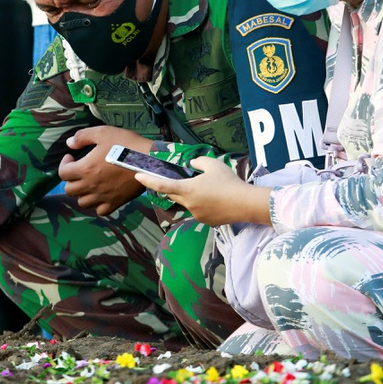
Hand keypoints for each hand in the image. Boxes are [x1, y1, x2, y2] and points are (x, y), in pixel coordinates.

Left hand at [58, 126, 151, 214]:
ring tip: (89, 183)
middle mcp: (91, 186)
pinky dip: (98, 205)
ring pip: (82, 202)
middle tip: (80, 170)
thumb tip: (69, 143)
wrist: (149, 160)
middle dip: (71, 179)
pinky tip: (102, 195)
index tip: (71, 157)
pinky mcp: (116, 203)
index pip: (63, 173)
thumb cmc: (126, 144)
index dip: (64, 164)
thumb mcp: (103, 132)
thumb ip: (82, 136)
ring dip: (82, 193)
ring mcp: (103, 196)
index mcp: (85, 169)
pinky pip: (100, 211)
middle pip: (69, 190)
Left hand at [136, 157, 271, 226]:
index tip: (137, 176)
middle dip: (173, 187)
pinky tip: (215, 200)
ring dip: (191, 196)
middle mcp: (188, 204)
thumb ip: (198, 162)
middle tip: (181, 179)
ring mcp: (196, 214)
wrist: (244, 203)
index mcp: (187, 189)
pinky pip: (197, 210)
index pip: (161, 185)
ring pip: (187, 203)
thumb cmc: (228, 182)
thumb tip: (192, 165)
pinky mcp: (205, 221)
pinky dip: (201, 204)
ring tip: (209, 189)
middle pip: (173, 195)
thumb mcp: (213, 164)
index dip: (148, 181)